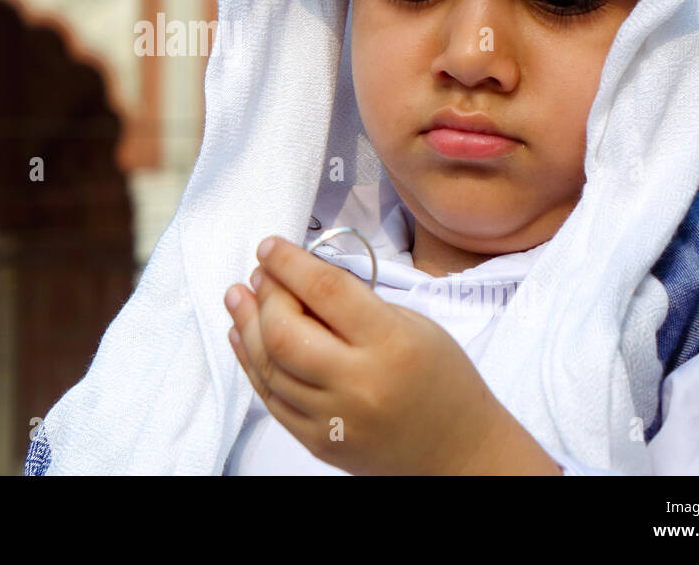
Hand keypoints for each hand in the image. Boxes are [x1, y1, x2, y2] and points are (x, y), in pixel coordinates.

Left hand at [223, 235, 562, 474]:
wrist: (459, 451)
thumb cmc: (442, 379)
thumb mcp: (412, 324)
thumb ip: (355, 303)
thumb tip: (296, 278)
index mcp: (390, 344)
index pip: (325, 290)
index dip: (289, 262)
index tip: (270, 246)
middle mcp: (359, 384)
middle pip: (284, 332)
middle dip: (265, 295)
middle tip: (260, 274)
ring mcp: (335, 419)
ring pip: (270, 366)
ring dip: (247, 325)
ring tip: (238, 296)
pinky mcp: (319, 444)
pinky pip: (272, 400)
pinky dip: (251, 364)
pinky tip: (243, 336)